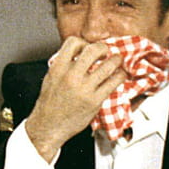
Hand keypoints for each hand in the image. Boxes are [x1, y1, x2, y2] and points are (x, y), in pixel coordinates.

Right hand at [25, 37, 125, 159]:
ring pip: (109, 64)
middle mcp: (71, 76)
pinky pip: (114, 81)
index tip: (86, 49)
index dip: (83, 43)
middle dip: (103, 48)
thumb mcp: (50, 79)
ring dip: (116, 60)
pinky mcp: (95, 100)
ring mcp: (84, 88)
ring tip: (116, 62)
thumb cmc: (49, 105)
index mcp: (57, 68)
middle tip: (105, 52)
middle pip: (94, 49)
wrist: (48, 127)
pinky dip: (120, 76)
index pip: (73, 42)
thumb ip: (63, 65)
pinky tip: (118, 76)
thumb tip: (79, 54)